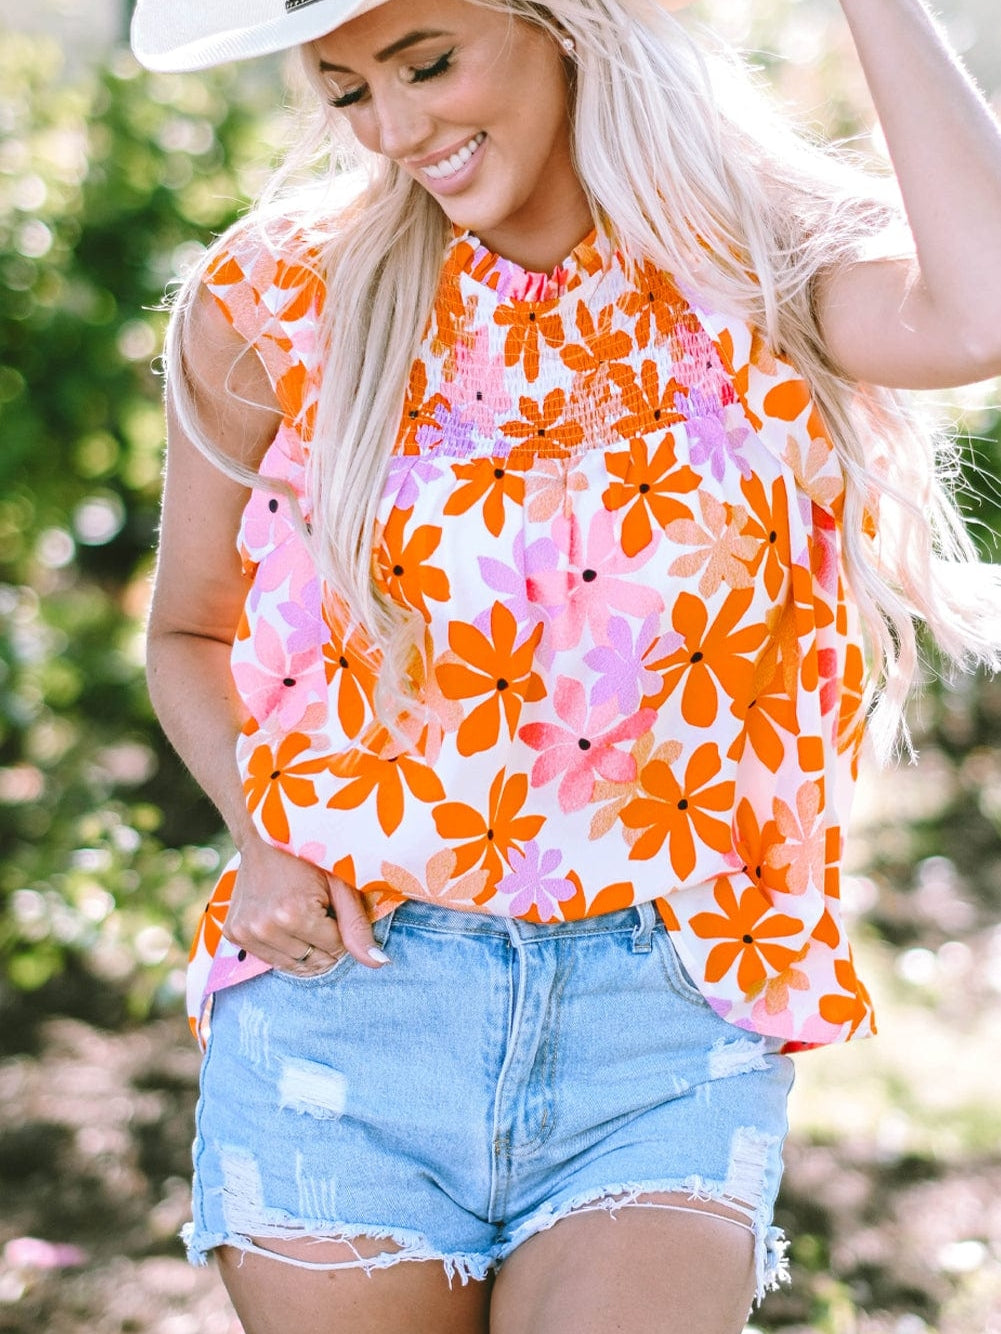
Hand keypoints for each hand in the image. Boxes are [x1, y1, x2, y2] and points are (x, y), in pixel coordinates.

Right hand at [223, 837, 388, 973]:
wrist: (262, 838)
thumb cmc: (308, 857)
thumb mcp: (340, 884)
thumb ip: (357, 926)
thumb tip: (379, 964)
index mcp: (292, 914)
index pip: (335, 948)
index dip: (341, 929)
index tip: (333, 908)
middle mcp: (265, 927)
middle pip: (314, 960)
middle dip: (325, 942)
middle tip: (320, 912)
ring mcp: (245, 932)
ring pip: (293, 965)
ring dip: (306, 948)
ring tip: (304, 917)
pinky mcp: (233, 934)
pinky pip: (271, 959)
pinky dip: (285, 948)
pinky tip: (286, 922)